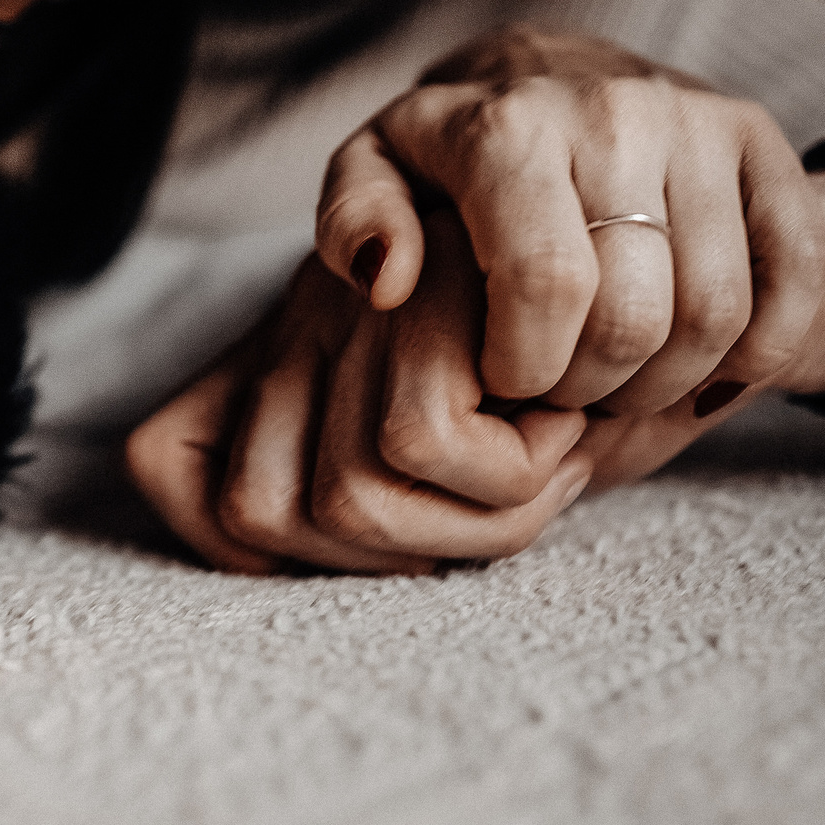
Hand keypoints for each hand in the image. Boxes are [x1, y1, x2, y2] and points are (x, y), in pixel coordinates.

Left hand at [127, 220, 593, 575]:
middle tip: (492, 513)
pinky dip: (506, 472)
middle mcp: (297, 319)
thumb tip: (249, 549)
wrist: (660, 265)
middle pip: (257, 514)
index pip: (164, 462)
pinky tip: (561, 425)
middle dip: (396, 559)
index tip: (389, 546)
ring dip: (469, 525)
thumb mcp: (446, 444)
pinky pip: (418, 440)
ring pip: (343, 495)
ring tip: (540, 469)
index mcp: (278, 357)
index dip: (244, 548)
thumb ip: (343, 489)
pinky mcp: (428, 284)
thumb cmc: (562, 385)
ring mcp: (354, 297)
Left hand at [313, 27, 824, 419]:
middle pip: (633, 317)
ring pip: (717, 313)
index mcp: (505, 128)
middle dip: (594, 388)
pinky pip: (798, 274)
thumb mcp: (376, 171)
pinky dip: (764, 348)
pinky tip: (706, 365)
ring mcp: (697, 120)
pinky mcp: (761, 137)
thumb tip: (389, 281)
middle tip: (562, 392)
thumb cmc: (450, 150)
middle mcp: (611, 112)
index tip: (504, 382)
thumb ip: (356, 223)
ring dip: (670, 382)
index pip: (545, 287)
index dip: (529, 366)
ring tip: (619, 381)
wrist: (547, 69)